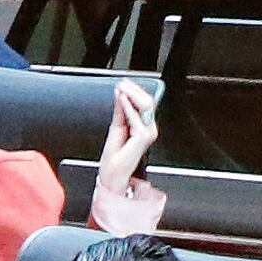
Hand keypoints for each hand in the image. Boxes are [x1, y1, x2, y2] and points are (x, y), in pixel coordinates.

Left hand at [91, 76, 166, 233]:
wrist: (112, 176)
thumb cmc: (114, 159)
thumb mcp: (115, 129)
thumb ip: (120, 112)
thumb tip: (120, 96)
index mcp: (143, 127)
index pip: (143, 104)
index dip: (134, 92)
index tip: (123, 84)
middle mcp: (148, 129)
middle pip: (147, 102)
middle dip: (134, 90)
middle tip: (122, 83)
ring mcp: (148, 133)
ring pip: (145, 106)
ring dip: (131, 94)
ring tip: (121, 89)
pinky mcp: (143, 137)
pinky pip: (136, 117)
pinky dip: (128, 106)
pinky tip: (121, 99)